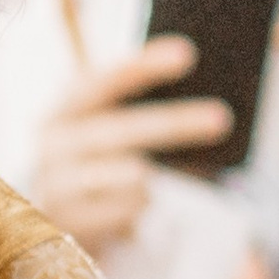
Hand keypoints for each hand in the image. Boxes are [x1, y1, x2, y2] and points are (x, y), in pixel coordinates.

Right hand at [34, 38, 231, 252]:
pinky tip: (124, 211)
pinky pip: (132, 208)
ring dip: (149, 181)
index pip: (105, 81)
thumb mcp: (109, 138)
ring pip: (135, 174)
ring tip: (137, 184)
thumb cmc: (97, 171)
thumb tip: (206, 116)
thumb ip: (141, 119)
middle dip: (178, 122)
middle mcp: (56, 141)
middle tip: (222, 118)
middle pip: (127, 129)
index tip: (186, 54)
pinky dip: (139, 209)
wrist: (56, 224)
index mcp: (65, 110)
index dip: (144, 66)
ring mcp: (59, 181)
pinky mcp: (72, 219)